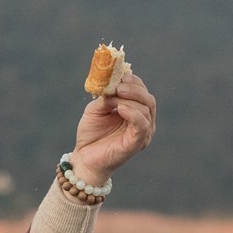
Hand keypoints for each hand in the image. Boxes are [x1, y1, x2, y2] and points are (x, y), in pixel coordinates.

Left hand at [70, 73, 155, 187]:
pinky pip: (142, 125)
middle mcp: (143, 121)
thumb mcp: (96, 109)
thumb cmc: (91, 134)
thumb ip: (106, 96)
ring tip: (112, 98)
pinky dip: (133, 113)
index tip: (120, 75)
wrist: (84, 157)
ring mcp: (143, 133)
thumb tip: (113, 82)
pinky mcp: (138, 142)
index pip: (142, 91)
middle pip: (148, 99)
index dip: (133, 81)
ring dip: (129, 100)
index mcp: (135, 111)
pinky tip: (120, 108)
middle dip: (134, 89)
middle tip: (118, 86)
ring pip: (146, 109)